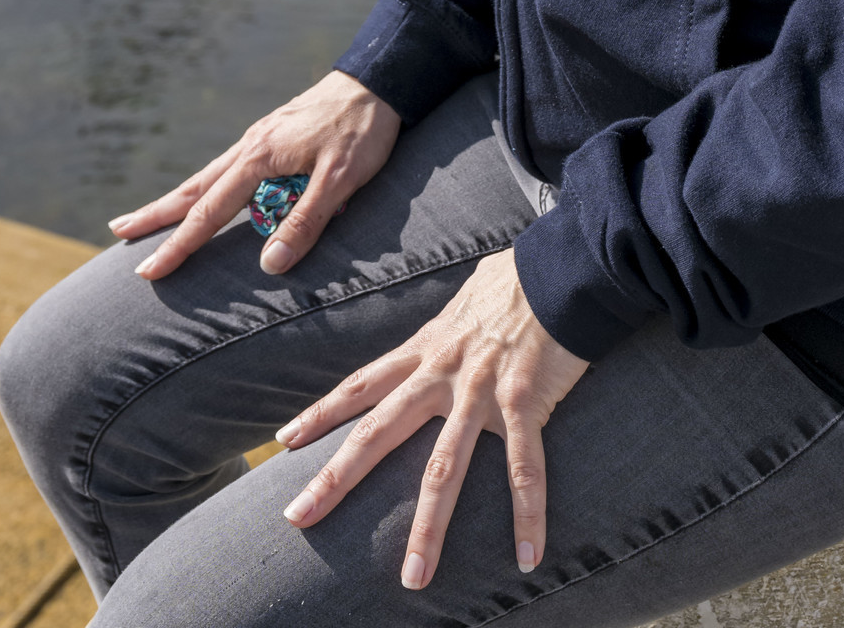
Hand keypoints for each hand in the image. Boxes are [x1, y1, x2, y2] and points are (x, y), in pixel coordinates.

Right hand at [109, 70, 399, 280]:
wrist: (380, 79)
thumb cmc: (362, 130)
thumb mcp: (340, 180)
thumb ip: (305, 221)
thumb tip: (268, 265)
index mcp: (260, 157)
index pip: (209, 212)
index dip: (179, 245)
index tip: (147, 272)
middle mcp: (251, 146)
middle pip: (195, 188)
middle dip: (156, 214)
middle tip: (118, 231)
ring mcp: (261, 138)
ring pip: (209, 176)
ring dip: (178, 198)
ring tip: (149, 216)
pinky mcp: (275, 136)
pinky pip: (231, 168)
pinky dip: (208, 185)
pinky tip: (210, 193)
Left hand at [273, 248, 587, 587]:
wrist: (560, 265)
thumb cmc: (517, 281)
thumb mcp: (464, 303)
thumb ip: (446, 330)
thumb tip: (443, 332)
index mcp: (425, 350)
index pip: (360, 385)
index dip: (321, 414)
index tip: (284, 442)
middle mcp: (442, 372)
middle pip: (377, 431)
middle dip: (335, 478)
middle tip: (297, 519)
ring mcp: (480, 389)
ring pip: (445, 467)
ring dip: (429, 528)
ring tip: (413, 579)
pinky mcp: (524, 400)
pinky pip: (524, 468)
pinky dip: (527, 514)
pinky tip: (528, 557)